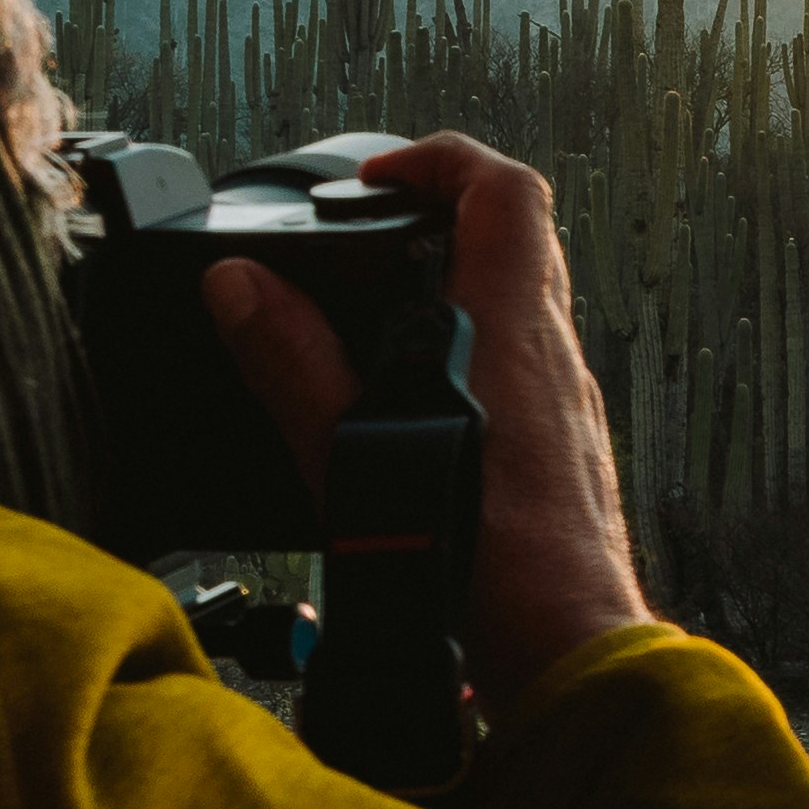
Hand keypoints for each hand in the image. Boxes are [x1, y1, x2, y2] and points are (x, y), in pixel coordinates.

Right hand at [203, 135, 656, 704]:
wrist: (567, 648)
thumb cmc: (486, 563)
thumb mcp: (360, 456)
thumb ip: (295, 366)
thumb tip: (241, 289)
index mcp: (513, 329)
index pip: (504, 191)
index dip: (441, 160)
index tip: (378, 179)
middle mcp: (554, 353)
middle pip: (517, 238)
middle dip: (441, 217)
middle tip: (373, 235)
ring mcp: (567, 402)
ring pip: (524, 304)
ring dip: (455, 289)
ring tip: (376, 318)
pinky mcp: (564, 450)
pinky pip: (523, 367)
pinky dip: (469, 353)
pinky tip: (413, 404)